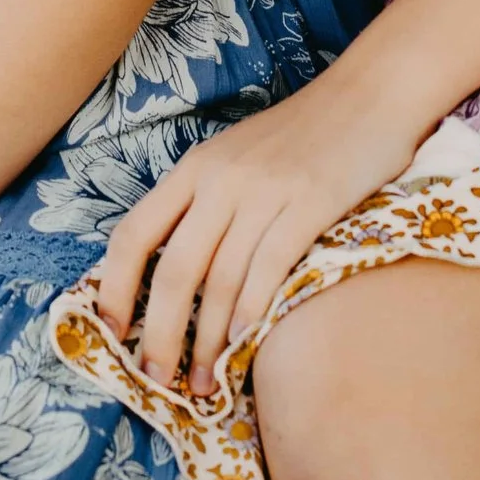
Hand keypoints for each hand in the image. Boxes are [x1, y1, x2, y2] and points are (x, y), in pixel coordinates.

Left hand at [93, 61, 422, 396]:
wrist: (368, 95)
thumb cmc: (301, 136)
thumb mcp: (235, 159)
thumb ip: (204, 205)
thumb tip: (171, 276)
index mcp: (193, 168)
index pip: (133, 234)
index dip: (113, 289)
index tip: (110, 335)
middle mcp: (220, 180)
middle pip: (174, 270)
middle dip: (160, 334)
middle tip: (157, 381)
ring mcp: (264, 191)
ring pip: (220, 281)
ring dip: (208, 342)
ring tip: (204, 384)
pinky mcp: (309, 203)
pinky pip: (269, 269)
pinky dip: (252, 315)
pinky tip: (244, 346)